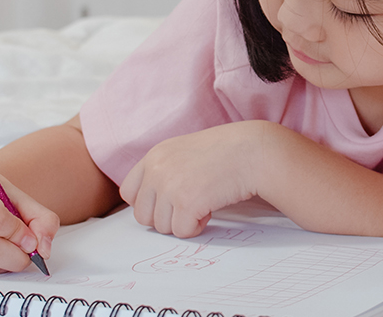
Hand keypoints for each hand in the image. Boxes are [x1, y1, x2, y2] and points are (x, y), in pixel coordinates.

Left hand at [119, 121, 264, 238]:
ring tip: (204, 202)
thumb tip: (153, 203)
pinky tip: (211, 207)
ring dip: (184, 221)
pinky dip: (198, 226)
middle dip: (166, 217)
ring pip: (163, 227)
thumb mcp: (185, 150)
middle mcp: (156, 170)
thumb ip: (164, 170)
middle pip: (143, 216)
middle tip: (189, 205)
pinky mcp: (187, 203)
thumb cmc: (226, 151)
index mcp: (154, 156)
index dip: (149, 203)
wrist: (254, 151)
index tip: (169, 202)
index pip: (128, 192)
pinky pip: (183, 231)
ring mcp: (169, 187)